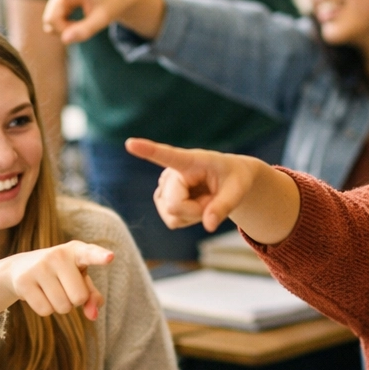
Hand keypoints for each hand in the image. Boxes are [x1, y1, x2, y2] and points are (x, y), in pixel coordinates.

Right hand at [0, 240, 110, 319]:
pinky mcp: (24, 281)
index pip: (90, 254)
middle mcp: (58, 255)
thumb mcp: (79, 280)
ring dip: (59, 306)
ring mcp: (39, 267)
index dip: (100, 256)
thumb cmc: (60, 274)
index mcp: (76, 251)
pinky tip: (38, 294)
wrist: (20, 268)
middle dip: (74, 300)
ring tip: (50, 289)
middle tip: (63, 287)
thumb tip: (93, 316)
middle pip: (79, 297)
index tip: (110, 257)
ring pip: (62, 307)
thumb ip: (92, 296)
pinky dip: (45, 309)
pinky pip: (45, 310)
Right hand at [13, 0, 163, 43]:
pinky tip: (75, 24)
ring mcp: (58, 0)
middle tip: (82, 31)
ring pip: (50, 23)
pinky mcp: (57, 7)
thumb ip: (85, 30)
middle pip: (51, 19)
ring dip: (64, 30)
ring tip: (81, 24)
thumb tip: (64, 41)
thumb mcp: (103, 20)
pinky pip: (52, 25)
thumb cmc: (110, 5)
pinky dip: (63, 30)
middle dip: (63, 30)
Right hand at [125, 138, 266, 232]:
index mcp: (191, 160)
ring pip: (172, 215)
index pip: (167, 155)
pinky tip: (195, 205)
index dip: (148, 150)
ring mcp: (164, 186)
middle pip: (174, 205)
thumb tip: (208, 225)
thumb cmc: (235, 179)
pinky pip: (172, 221)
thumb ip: (224, 207)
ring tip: (204, 199)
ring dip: (192, 216)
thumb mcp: (238, 190)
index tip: (130, 143)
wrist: (230, 181)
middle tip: (212, 200)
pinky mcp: (163, 199)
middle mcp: (172, 171)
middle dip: (196, 211)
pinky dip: (188, 220)